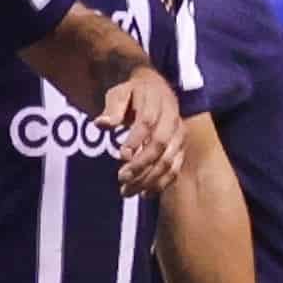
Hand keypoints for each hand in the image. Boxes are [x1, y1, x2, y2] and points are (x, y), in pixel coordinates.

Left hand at [99, 68, 186, 197]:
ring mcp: (179, 135)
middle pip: (160, 144)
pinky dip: (161, 183)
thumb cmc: (134, 94)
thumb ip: (112, 108)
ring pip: (169, 160)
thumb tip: (101, 123)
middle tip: (121, 178)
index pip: (147, 122)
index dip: (135, 140)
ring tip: (128, 191)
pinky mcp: (181, 148)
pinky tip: (144, 193)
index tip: (121, 155)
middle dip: (141, 164)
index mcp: (155, 101)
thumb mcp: (120, 93)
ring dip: (149, 179)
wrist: (159, 89)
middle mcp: (172, 118)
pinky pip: (175, 169)